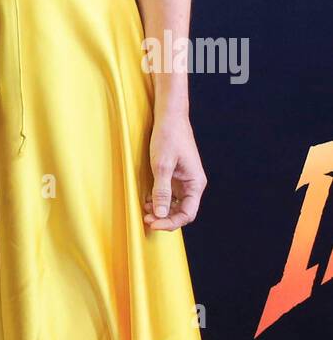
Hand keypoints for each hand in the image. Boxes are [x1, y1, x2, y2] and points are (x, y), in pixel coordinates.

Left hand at [144, 113, 206, 229]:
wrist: (169, 116)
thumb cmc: (169, 137)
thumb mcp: (162, 165)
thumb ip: (162, 190)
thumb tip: (160, 214)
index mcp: (195, 183)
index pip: (187, 214)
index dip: (171, 222)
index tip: (153, 223)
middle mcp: (192, 184)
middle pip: (181, 211)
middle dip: (164, 218)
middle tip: (146, 218)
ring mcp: (183, 180)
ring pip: (174, 204)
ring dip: (161, 210)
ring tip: (145, 209)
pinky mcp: (175, 175)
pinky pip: (169, 194)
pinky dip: (158, 199)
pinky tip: (146, 199)